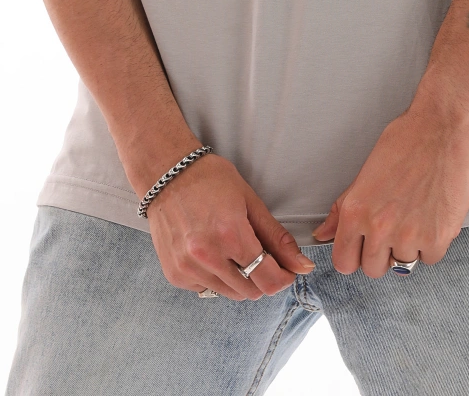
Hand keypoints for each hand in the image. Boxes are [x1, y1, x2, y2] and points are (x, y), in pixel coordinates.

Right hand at [146, 152, 315, 300]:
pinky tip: (211, 252)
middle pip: (251, 292)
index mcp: (231, 234)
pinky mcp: (175, 274)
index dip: (284, 278)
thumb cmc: (209, 179)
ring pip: (230, 294)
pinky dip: (216, 278)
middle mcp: (208, 256)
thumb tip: (303, 266)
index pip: (268, 279)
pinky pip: (207, 289)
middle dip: (262, 277)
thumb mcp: (249, 200)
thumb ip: (276, 237)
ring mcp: (188, 268)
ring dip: (239, 280)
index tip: (287, 270)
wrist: (165, 173)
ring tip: (232, 250)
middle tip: (258, 254)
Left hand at [311, 99, 468, 276]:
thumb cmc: (406, 141)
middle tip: (393, 228)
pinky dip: (433, 243)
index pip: (344, 262)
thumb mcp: (366, 172)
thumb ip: (343, 209)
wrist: (443, 127)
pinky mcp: (438, 237)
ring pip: (403, 265)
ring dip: (409, 247)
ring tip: (415, 214)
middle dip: (382, 254)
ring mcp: (409, 236)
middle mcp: (379, 228)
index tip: (363, 248)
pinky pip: (430, 258)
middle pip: (373, 269)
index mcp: (356, 211)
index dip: (354, 256)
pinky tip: (432, 216)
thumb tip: (323, 234)